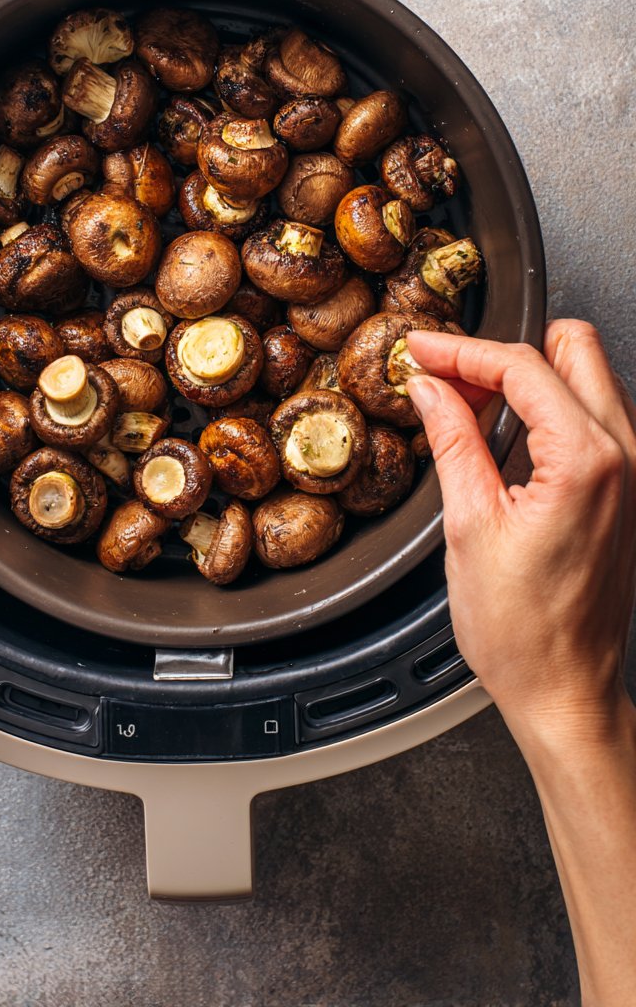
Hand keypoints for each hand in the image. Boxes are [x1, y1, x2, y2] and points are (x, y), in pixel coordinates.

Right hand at [405, 321, 635, 741]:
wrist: (566, 691)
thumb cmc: (525, 632)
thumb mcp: (469, 524)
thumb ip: (453, 440)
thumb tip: (432, 388)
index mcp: (586, 459)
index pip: (522, 364)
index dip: (461, 350)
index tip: (422, 351)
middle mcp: (625, 456)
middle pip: (572, 346)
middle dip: (504, 351)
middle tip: (449, 376)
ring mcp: (634, 472)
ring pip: (588, 376)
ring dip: (528, 379)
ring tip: (469, 410)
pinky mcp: (629, 490)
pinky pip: (595, 417)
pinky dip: (548, 409)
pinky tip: (503, 439)